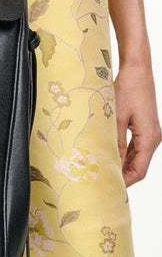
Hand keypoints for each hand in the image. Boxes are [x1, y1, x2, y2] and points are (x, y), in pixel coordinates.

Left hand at [114, 60, 161, 185]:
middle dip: (123, 175)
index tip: (110, 188)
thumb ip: (116, 142)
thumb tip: (110, 163)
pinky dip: (125, 153)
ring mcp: (150, 132)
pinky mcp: (144, 126)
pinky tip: (111, 155)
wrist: (137, 69)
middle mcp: (153, 138)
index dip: (125, 181)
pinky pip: (136, 146)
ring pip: (137, 157)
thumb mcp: (117, 117)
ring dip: (123, 164)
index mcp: (149, 139)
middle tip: (103, 182)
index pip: (139, 171)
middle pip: (139, 166)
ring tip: (104, 170)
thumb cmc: (127, 89)